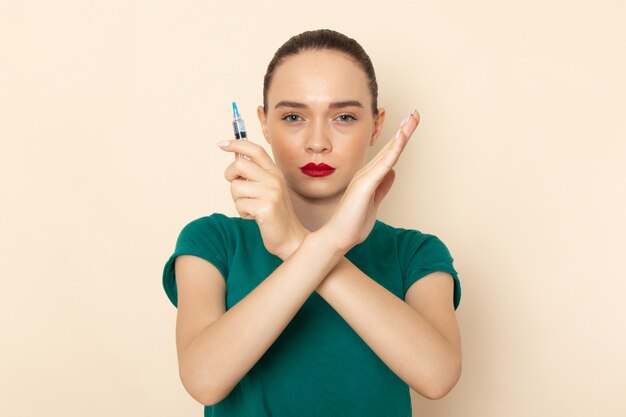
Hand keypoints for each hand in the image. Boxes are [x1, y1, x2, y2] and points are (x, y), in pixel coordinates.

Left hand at [217, 139, 308, 259]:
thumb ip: (255, 173)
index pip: (255, 150)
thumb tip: (236, 156)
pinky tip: (254, 216)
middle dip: (230, 176)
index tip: (222, 144)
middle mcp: (274, 180)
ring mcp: (271, 193)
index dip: (237, 144)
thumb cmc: (275, 214)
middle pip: (239, 165)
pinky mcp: (265, 208)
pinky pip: (239, 204)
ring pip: (235, 187)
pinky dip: (242, 212)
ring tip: (250, 206)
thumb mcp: (268, 189)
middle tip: (238, 187)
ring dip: (237, 199)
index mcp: (275, 172)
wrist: (291, 238)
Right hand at [322, 110, 419, 251]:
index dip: (400, 140)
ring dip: (401, 134)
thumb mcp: (373, 203)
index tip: (409, 125)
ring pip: (388, 152)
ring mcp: (365, 178)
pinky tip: (401, 138)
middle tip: (415, 113)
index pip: (389, 155)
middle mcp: (366, 174)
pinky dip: (393, 151)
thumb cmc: (352, 224)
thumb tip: (392, 172)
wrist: (337, 238)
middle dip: (404, 130)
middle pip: (390, 148)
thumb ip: (382, 187)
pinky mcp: (365, 186)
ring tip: (412, 118)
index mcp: (369, 178)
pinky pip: (383, 165)